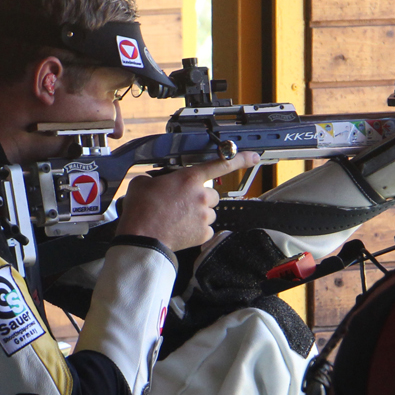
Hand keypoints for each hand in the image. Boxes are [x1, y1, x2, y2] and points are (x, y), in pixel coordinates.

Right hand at [116, 152, 261, 251]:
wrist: (141, 238)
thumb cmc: (141, 210)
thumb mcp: (142, 183)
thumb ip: (157, 178)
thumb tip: (156, 182)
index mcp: (189, 178)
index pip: (221, 164)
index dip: (240, 159)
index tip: (254, 157)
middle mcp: (202, 196)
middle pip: (212, 194)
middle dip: (201, 197)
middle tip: (183, 203)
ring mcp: (205, 216)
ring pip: (209, 212)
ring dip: (199, 213)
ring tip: (179, 218)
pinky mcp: (204, 233)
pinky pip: (206, 228)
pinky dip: (196, 229)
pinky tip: (181, 229)